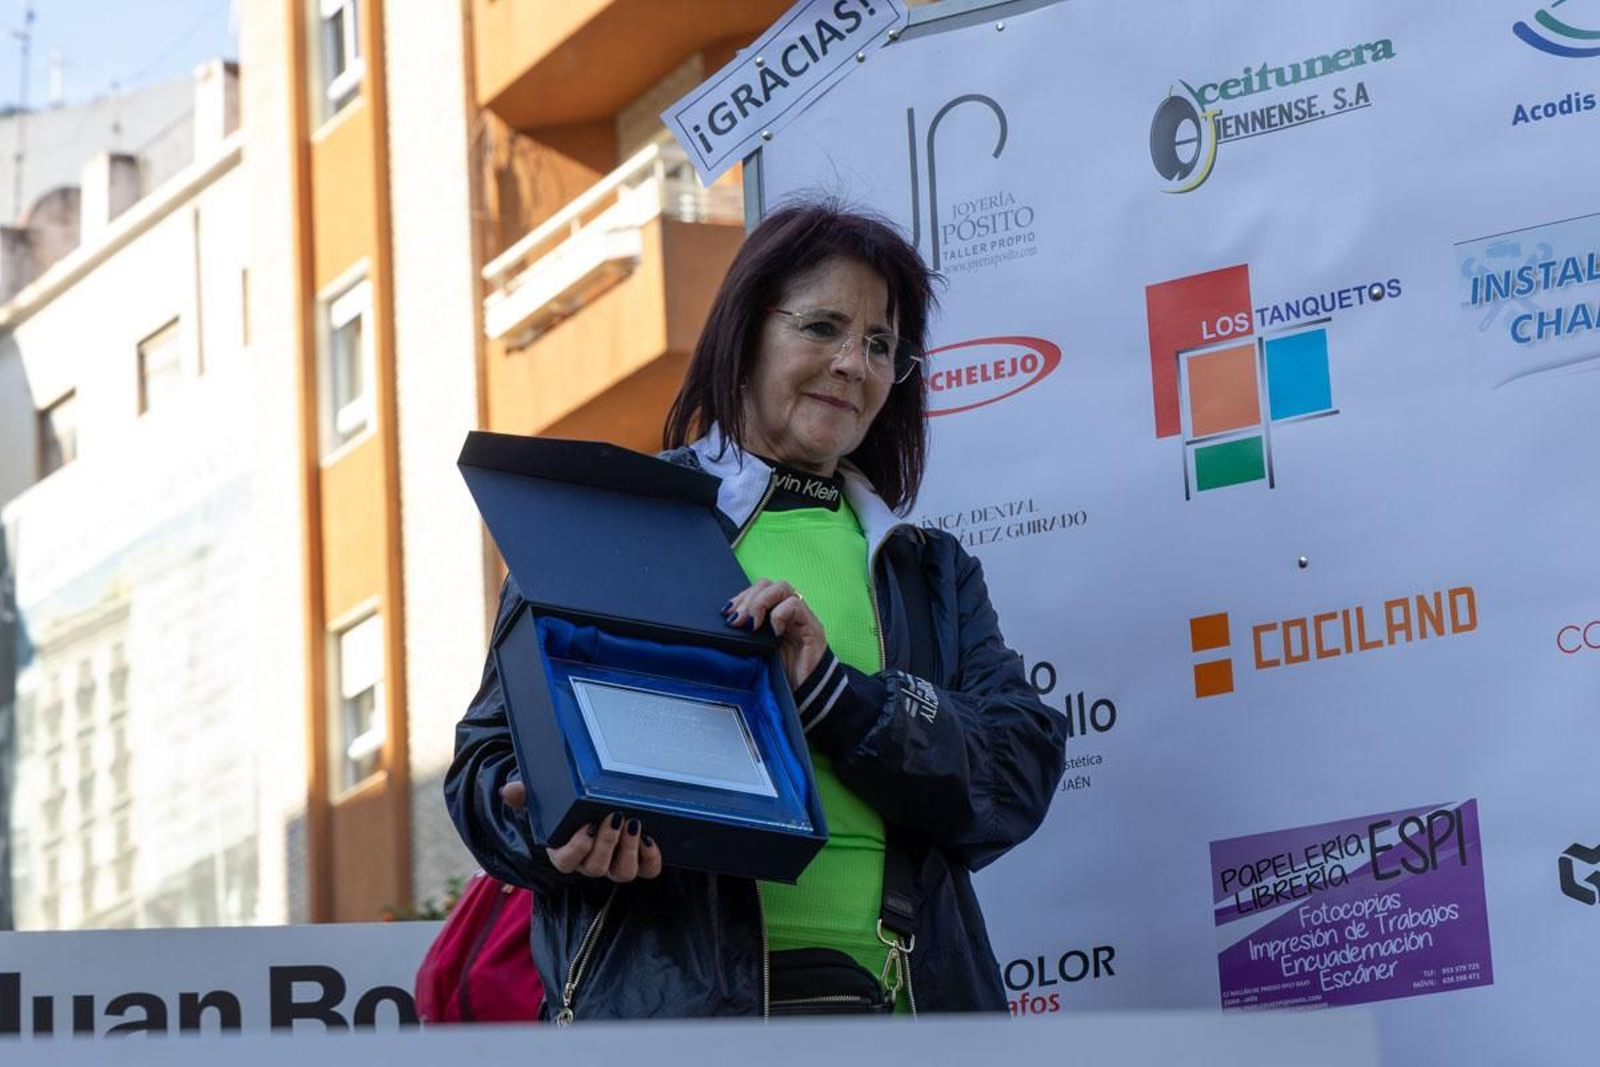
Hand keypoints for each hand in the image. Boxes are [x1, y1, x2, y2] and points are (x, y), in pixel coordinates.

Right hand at [501, 782, 662, 881]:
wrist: (594, 802)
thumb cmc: (565, 804)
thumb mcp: (543, 798)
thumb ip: (525, 795)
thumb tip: (509, 791)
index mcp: (564, 852)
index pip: (565, 863)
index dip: (577, 849)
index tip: (587, 826)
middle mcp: (590, 863)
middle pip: (596, 867)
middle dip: (607, 843)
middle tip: (614, 815)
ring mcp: (614, 865)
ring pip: (622, 873)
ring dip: (629, 850)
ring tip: (633, 823)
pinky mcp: (638, 862)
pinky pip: (647, 871)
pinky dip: (651, 859)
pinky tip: (650, 838)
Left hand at [725, 579, 826, 689]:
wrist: (807, 696)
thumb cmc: (783, 677)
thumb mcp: (757, 652)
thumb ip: (746, 636)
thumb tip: (727, 625)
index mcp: (774, 616)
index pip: (758, 590)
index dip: (741, 598)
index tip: (727, 615)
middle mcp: (789, 612)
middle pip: (767, 584)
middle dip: (748, 598)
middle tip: (737, 620)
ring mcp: (802, 617)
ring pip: (782, 588)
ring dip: (761, 601)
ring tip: (752, 623)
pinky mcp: (812, 626)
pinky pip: (795, 605)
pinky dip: (780, 614)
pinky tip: (774, 632)